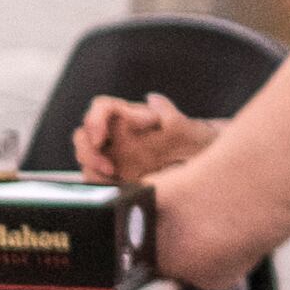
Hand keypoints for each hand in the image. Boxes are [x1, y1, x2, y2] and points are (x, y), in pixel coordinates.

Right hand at [77, 91, 210, 185]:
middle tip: (109, 168)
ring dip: (92, 170)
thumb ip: (169, 114)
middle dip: (88, 151)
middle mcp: (117, 135)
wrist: (204, 170)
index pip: (103, 107)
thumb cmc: (196, 143)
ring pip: (86, 159)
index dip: (95, 119)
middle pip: (84, 135)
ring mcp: (114, 156)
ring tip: (115, 180)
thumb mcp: (188, 130)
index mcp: (131, 116)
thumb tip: (150, 99)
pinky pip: (95, 180)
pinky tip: (117, 189)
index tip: (99, 137)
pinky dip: (98, 185)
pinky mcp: (115, 178)